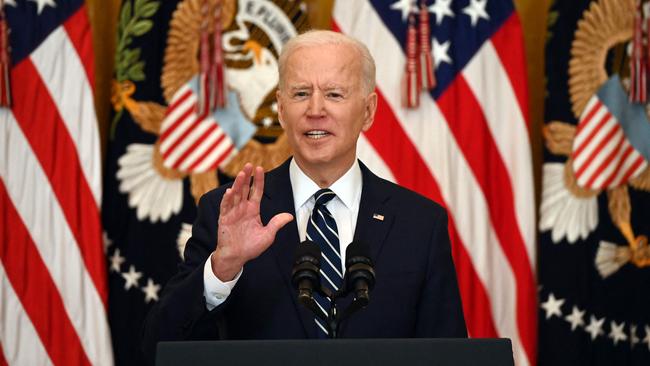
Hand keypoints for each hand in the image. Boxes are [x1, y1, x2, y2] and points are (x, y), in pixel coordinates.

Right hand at [211, 163, 293, 280]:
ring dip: (238, 184)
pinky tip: (230, 191)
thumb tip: (289, 216)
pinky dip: (227, 199)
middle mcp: (242, 208)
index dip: (258, 180)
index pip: (256, 191)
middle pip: (245, 189)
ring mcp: (233, 212)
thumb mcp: (268, 235)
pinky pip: (225, 207)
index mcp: (253, 210)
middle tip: (249, 165)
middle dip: (247, 177)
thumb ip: (276, 224)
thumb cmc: (251, 247)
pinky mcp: (224, 219)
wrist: (236, 257)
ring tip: (242, 174)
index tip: (260, 168)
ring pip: (235, 195)